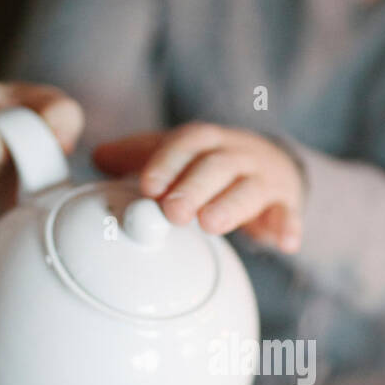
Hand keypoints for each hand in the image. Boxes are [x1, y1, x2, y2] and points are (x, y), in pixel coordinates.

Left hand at [93, 122, 304, 252]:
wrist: (272, 166)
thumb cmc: (211, 164)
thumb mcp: (178, 154)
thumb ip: (139, 156)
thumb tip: (97, 158)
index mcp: (206, 140)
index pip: (186, 144)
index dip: (167, 163)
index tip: (148, 188)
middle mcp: (237, 153)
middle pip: (217, 166)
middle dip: (194, 187)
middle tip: (174, 213)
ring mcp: (264, 177)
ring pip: (250, 188)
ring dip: (231, 205)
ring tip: (211, 224)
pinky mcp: (285, 203)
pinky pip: (288, 213)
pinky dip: (287, 226)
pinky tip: (285, 244)